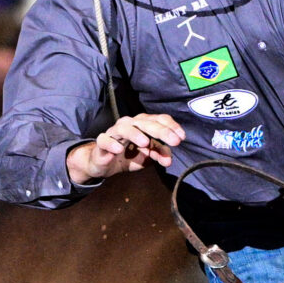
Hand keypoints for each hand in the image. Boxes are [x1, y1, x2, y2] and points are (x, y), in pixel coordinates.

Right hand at [67, 113, 182, 184]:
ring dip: (135, 134)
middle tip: (174, 141)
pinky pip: (104, 140)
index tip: (181, 138)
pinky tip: (118, 150)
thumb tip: (169, 159)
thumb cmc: (128, 155)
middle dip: (161, 131)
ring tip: (145, 143)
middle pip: (145, 123)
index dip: (171, 126)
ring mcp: (114, 132)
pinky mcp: (102, 142)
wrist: (104, 163)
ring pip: (124, 128)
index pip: (158, 119)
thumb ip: (159, 154)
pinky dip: (111, 144)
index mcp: (142, 124)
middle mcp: (129, 124)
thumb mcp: (147, 157)